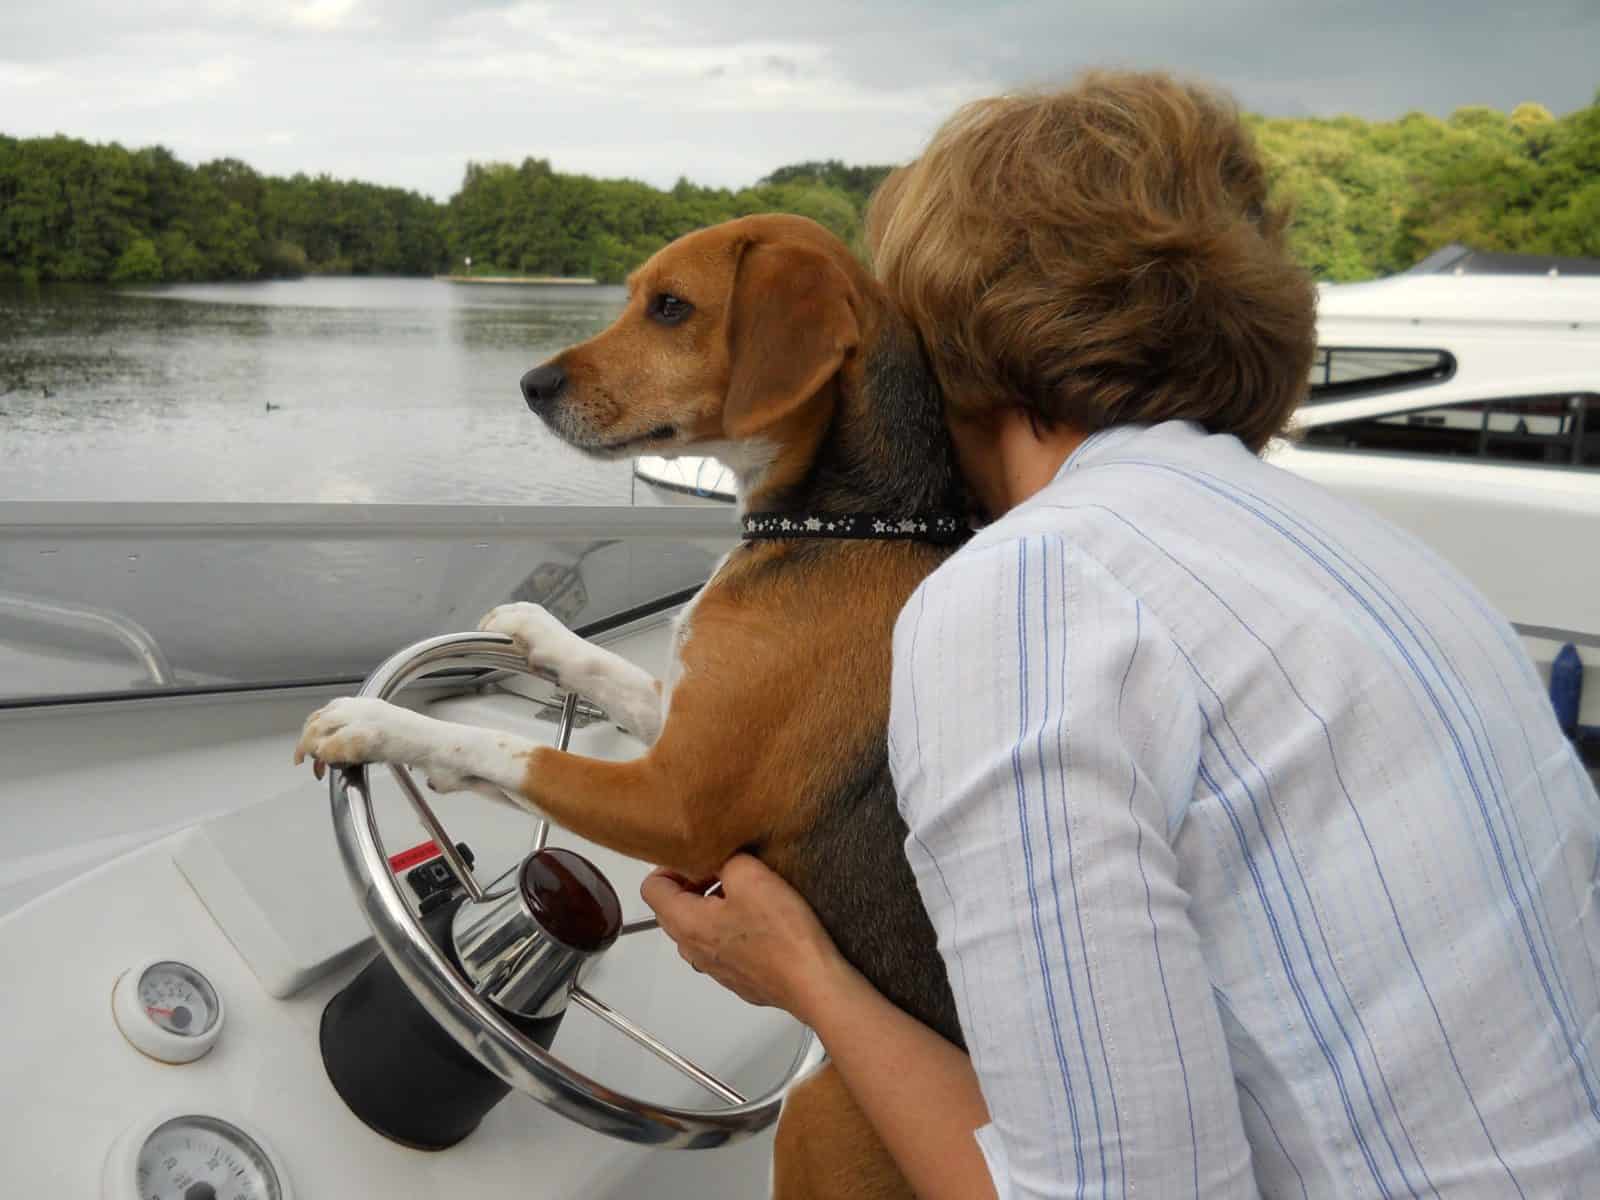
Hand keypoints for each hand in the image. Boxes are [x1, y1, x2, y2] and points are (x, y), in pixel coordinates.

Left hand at [640, 854, 850, 1023]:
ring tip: (746, 895)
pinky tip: (762, 923)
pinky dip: (730, 929)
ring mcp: (713, 968)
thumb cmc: (780, 932)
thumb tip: (718, 862)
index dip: (669, 866)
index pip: (651, 888)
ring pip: (698, 928)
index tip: (698, 858)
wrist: (812, 982)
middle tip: (725, 870)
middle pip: (672, 908)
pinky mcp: (736, 979)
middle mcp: (691, 950)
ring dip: (713, 907)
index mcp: (685, 923)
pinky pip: (720, 946)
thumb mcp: (750, 875)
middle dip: (693, 884)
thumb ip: (724, 860)